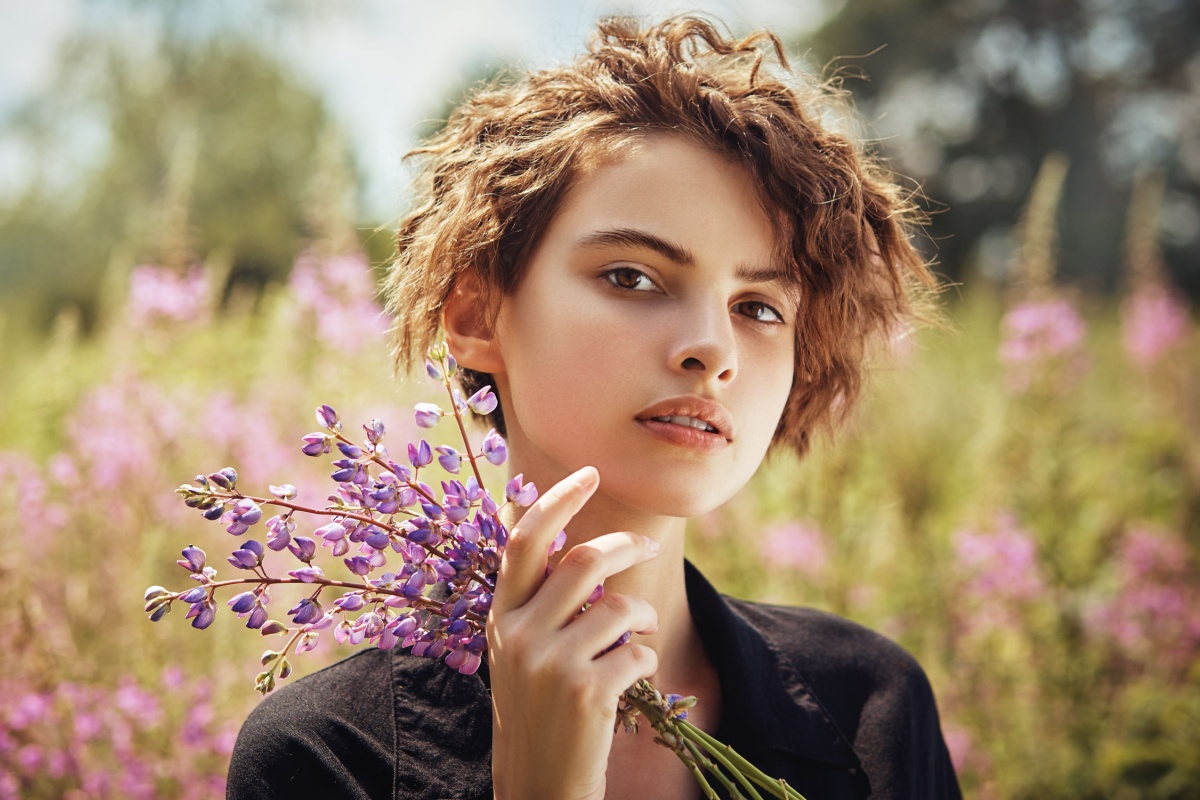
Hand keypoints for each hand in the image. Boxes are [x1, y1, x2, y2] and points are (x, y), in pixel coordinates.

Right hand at [488, 466, 660, 799]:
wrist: (536, 789)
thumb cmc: (537, 715)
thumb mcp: (520, 654)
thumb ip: (539, 606)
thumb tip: (578, 552)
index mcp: (500, 618)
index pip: (525, 541)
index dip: (557, 501)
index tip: (589, 473)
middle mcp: (519, 634)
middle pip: (584, 560)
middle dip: (627, 547)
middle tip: (647, 548)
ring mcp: (550, 663)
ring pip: (620, 607)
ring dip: (643, 617)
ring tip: (639, 637)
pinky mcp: (585, 692)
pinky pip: (637, 651)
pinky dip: (645, 660)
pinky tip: (632, 680)